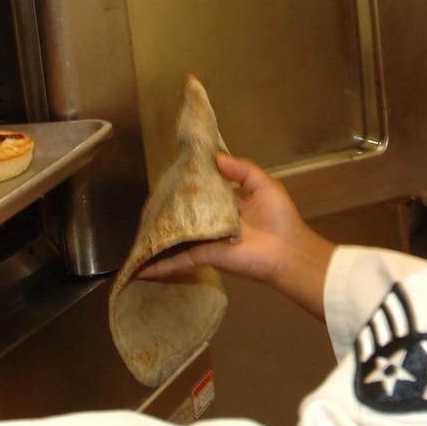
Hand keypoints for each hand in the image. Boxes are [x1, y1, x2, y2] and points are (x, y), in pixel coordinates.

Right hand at [136, 154, 334, 316]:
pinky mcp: (206, 256)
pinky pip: (180, 260)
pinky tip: (140, 268)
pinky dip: (161, 266)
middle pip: (187, 215)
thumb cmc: (281, 220)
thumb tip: (217, 157)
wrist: (289, 252)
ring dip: (159, 240)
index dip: (190, 185)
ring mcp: (208, 241)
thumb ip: (243, 170)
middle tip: (148, 202)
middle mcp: (215, 223)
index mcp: (230, 206)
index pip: (205, 194)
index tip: (173, 175)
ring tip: (137, 235)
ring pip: (178, 239)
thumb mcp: (265, 186)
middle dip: (169, 210)